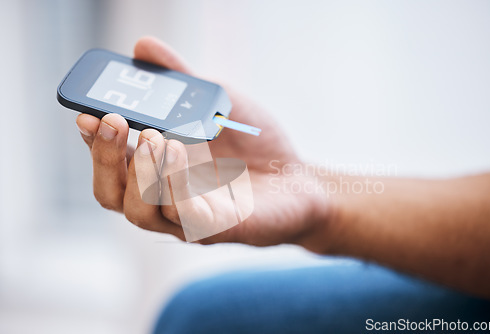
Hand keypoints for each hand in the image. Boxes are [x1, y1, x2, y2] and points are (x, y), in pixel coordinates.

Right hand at [76, 36, 329, 246]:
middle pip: (112, 192)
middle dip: (105, 157)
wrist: (301, 178)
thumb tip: (143, 46)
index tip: (88, 113)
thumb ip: (183, 79)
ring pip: (140, 211)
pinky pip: (184, 217)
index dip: (94, 140)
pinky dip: (175, 185)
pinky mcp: (216, 229)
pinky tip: (180, 153)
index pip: (112, 160)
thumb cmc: (255, 145)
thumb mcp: (219, 102)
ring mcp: (187, 218)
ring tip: (154, 137)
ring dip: (140, 172)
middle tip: (113, 120)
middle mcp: (163, 197)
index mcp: (158, 168)